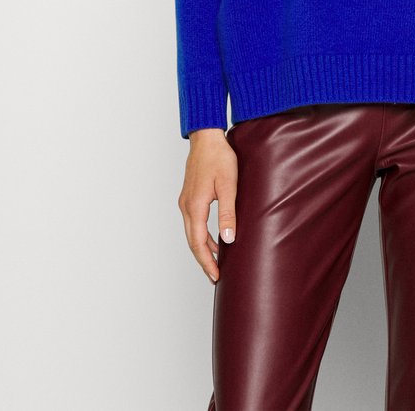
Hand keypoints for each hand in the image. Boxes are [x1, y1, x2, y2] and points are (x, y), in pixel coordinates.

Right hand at [178, 128, 237, 283]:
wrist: (207, 138)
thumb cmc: (219, 158)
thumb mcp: (229, 185)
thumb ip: (227, 212)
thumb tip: (227, 239)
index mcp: (195, 206)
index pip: (198, 243)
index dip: (207, 262)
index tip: (215, 277)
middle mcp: (186, 206)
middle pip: (192, 241)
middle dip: (203, 260)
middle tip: (215, 276)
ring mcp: (185, 201)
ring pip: (192, 233)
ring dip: (202, 249)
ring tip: (216, 262)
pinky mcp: (189, 196)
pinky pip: (193, 223)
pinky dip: (201, 236)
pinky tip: (214, 239)